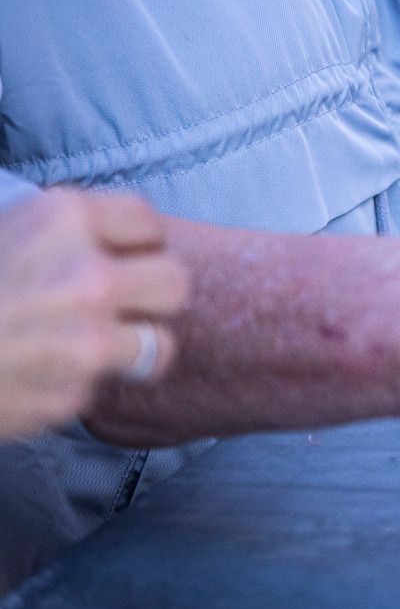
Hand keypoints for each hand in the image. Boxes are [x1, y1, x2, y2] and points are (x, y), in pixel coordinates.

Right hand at [0, 189, 188, 438]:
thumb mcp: (3, 230)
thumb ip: (57, 232)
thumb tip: (107, 236)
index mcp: (62, 218)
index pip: (146, 222)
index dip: (135, 243)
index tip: (118, 256)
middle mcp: (85, 273)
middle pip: (174, 282)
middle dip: (150, 297)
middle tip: (119, 306)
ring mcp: (84, 336)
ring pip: (159, 343)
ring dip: (131, 349)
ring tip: (92, 347)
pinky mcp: (74, 390)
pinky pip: (104, 387)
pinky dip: (81, 385)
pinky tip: (43, 374)